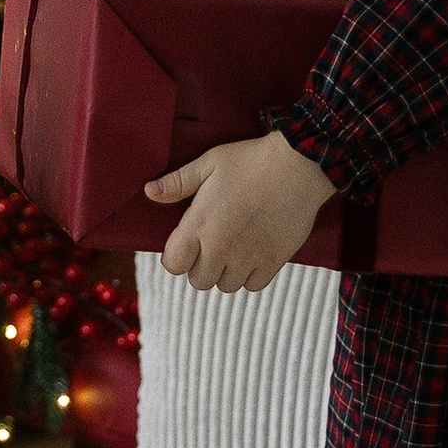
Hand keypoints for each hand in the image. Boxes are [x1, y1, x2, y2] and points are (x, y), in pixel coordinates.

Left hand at [145, 132, 334, 294]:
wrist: (298, 166)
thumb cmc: (251, 160)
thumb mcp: (209, 162)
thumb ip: (178, 182)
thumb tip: (149, 192)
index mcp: (200, 224)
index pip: (174, 265)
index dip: (176, 257)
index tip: (185, 244)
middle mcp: (221, 247)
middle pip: (198, 281)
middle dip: (200, 266)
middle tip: (211, 244)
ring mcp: (248, 258)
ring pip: (226, 286)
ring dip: (225, 273)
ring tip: (233, 249)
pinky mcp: (273, 262)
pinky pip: (253, 286)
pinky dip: (250, 275)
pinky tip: (252, 254)